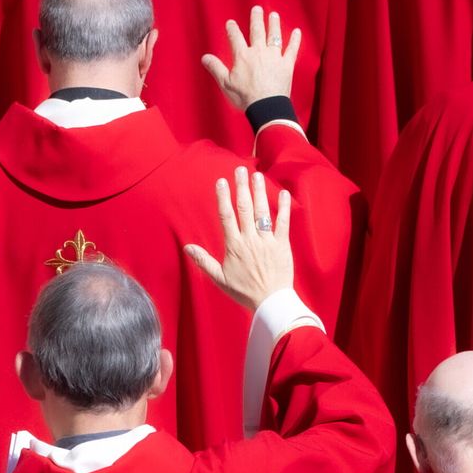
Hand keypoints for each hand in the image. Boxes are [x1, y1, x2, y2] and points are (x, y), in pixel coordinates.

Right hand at [184, 166, 294, 309]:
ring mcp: (267, 241)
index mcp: (234, 246)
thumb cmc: (244, 292)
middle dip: (241, 187)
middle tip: (240, 170)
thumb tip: (187, 247)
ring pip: (262, 212)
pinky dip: (284, 208)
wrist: (270, 302)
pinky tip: (283, 193)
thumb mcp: (220, 279)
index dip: (223, 198)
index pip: (227, 217)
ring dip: (259, 192)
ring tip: (257, 175)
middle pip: (244, 209)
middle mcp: (250, 240)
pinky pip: (283, 223)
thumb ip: (204, 261)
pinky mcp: (282, 245)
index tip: (221, 182)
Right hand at [203, 6, 301, 111]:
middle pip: (257, 31)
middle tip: (256, 9)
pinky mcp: (287, 65)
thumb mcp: (225, 83)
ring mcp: (274, 57)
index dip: (232, 29)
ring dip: (274, 24)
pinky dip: (295, 40)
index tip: (230, 23)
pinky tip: (298, 32)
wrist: (266, 106)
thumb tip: (204, 57)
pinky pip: (292, 49)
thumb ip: (215, 68)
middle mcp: (259, 52)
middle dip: (256, 19)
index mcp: (242, 56)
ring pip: (274, 36)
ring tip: (273, 15)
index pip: (235, 37)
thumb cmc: (245, 97)